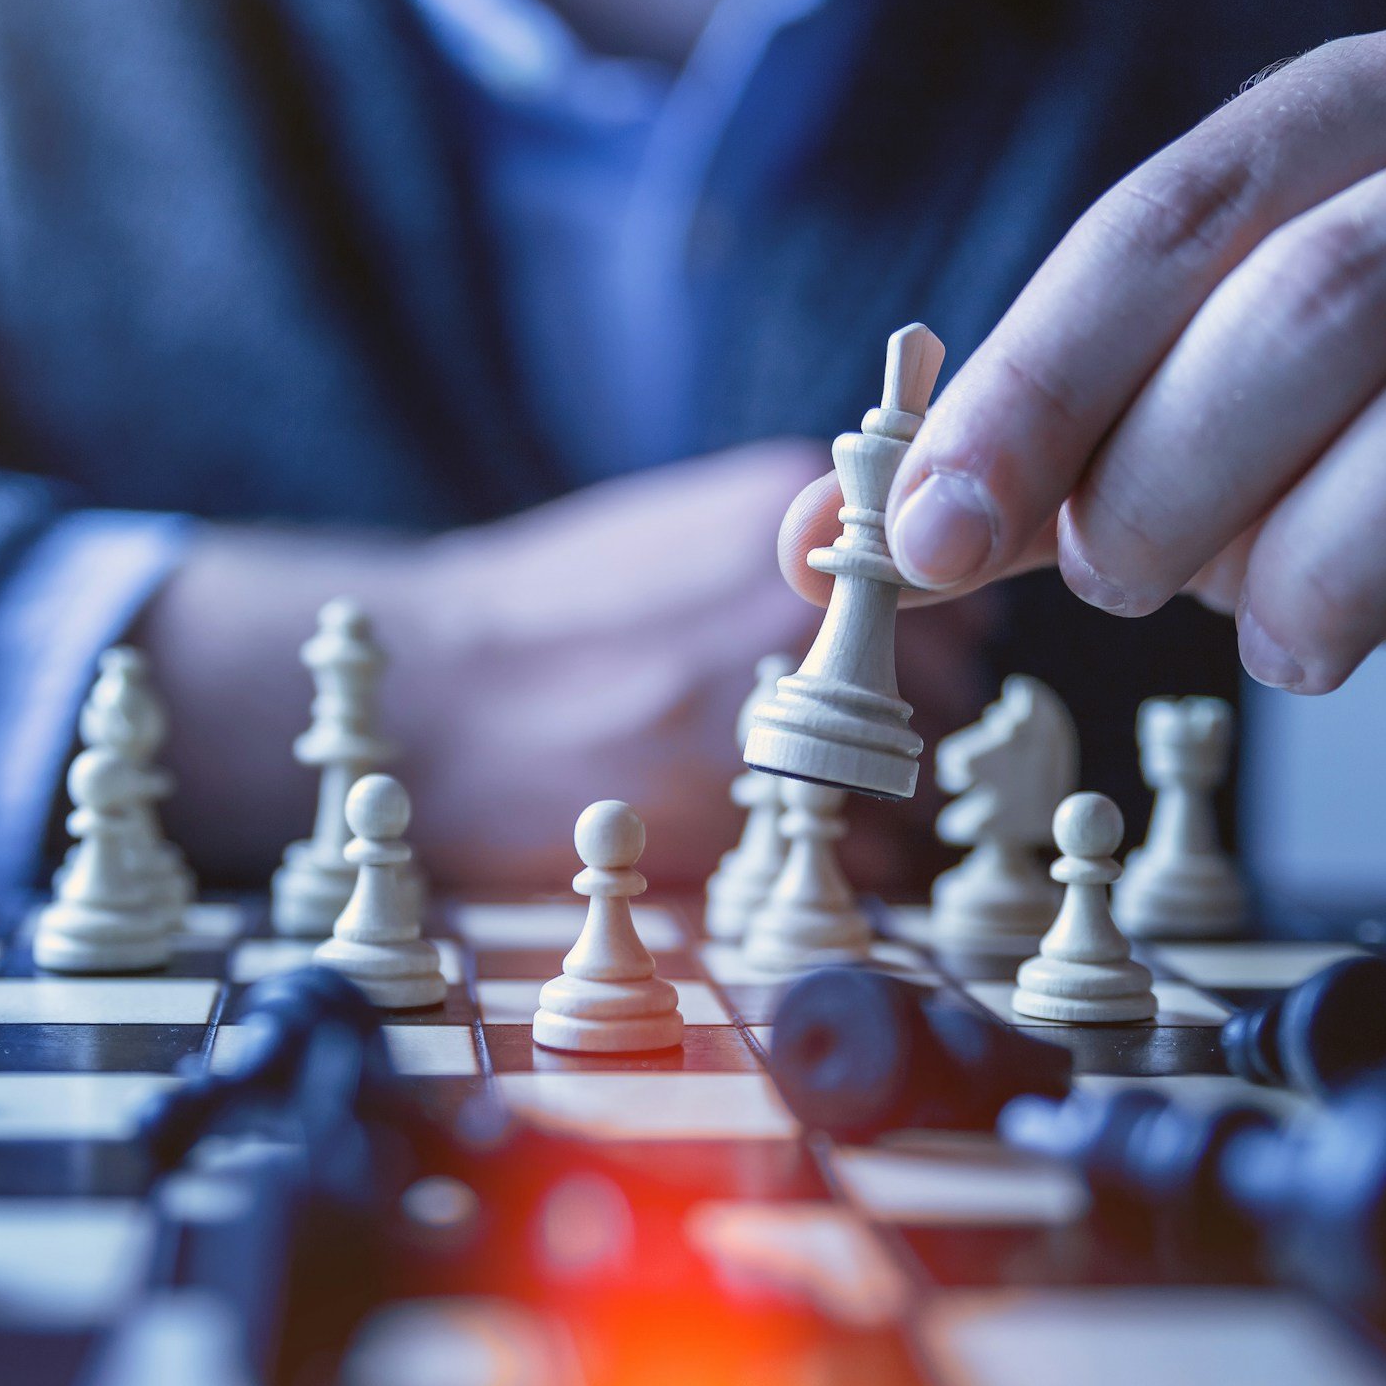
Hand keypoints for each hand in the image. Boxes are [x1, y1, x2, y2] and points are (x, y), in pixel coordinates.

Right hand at [144, 440, 990, 890]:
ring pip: (914, 782)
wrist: (430, 697)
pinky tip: (773, 848)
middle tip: (832, 753)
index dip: (927, 647)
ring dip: (881, 807)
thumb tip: (890, 597)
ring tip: (797, 806)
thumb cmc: (542, 620)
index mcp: (786, 515)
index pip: (956, 589)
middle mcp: (798, 604)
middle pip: (948, 689)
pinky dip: (846, 870)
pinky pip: (866, 859)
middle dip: (906, 730)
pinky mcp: (743, 813)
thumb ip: (788, 556)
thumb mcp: (673, 532)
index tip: (889, 675)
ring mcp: (776, 707)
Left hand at [782, 17, 1385, 732]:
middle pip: (1326, 292)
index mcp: (1377, 113)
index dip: (1035, 382)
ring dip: (1340, 557)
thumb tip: (823, 538)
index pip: (1173, 217)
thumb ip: (1033, 470)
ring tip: (1280, 645)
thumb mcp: (1201, 432)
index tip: (931, 534)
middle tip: (1122, 585)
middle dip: (1177, 473)